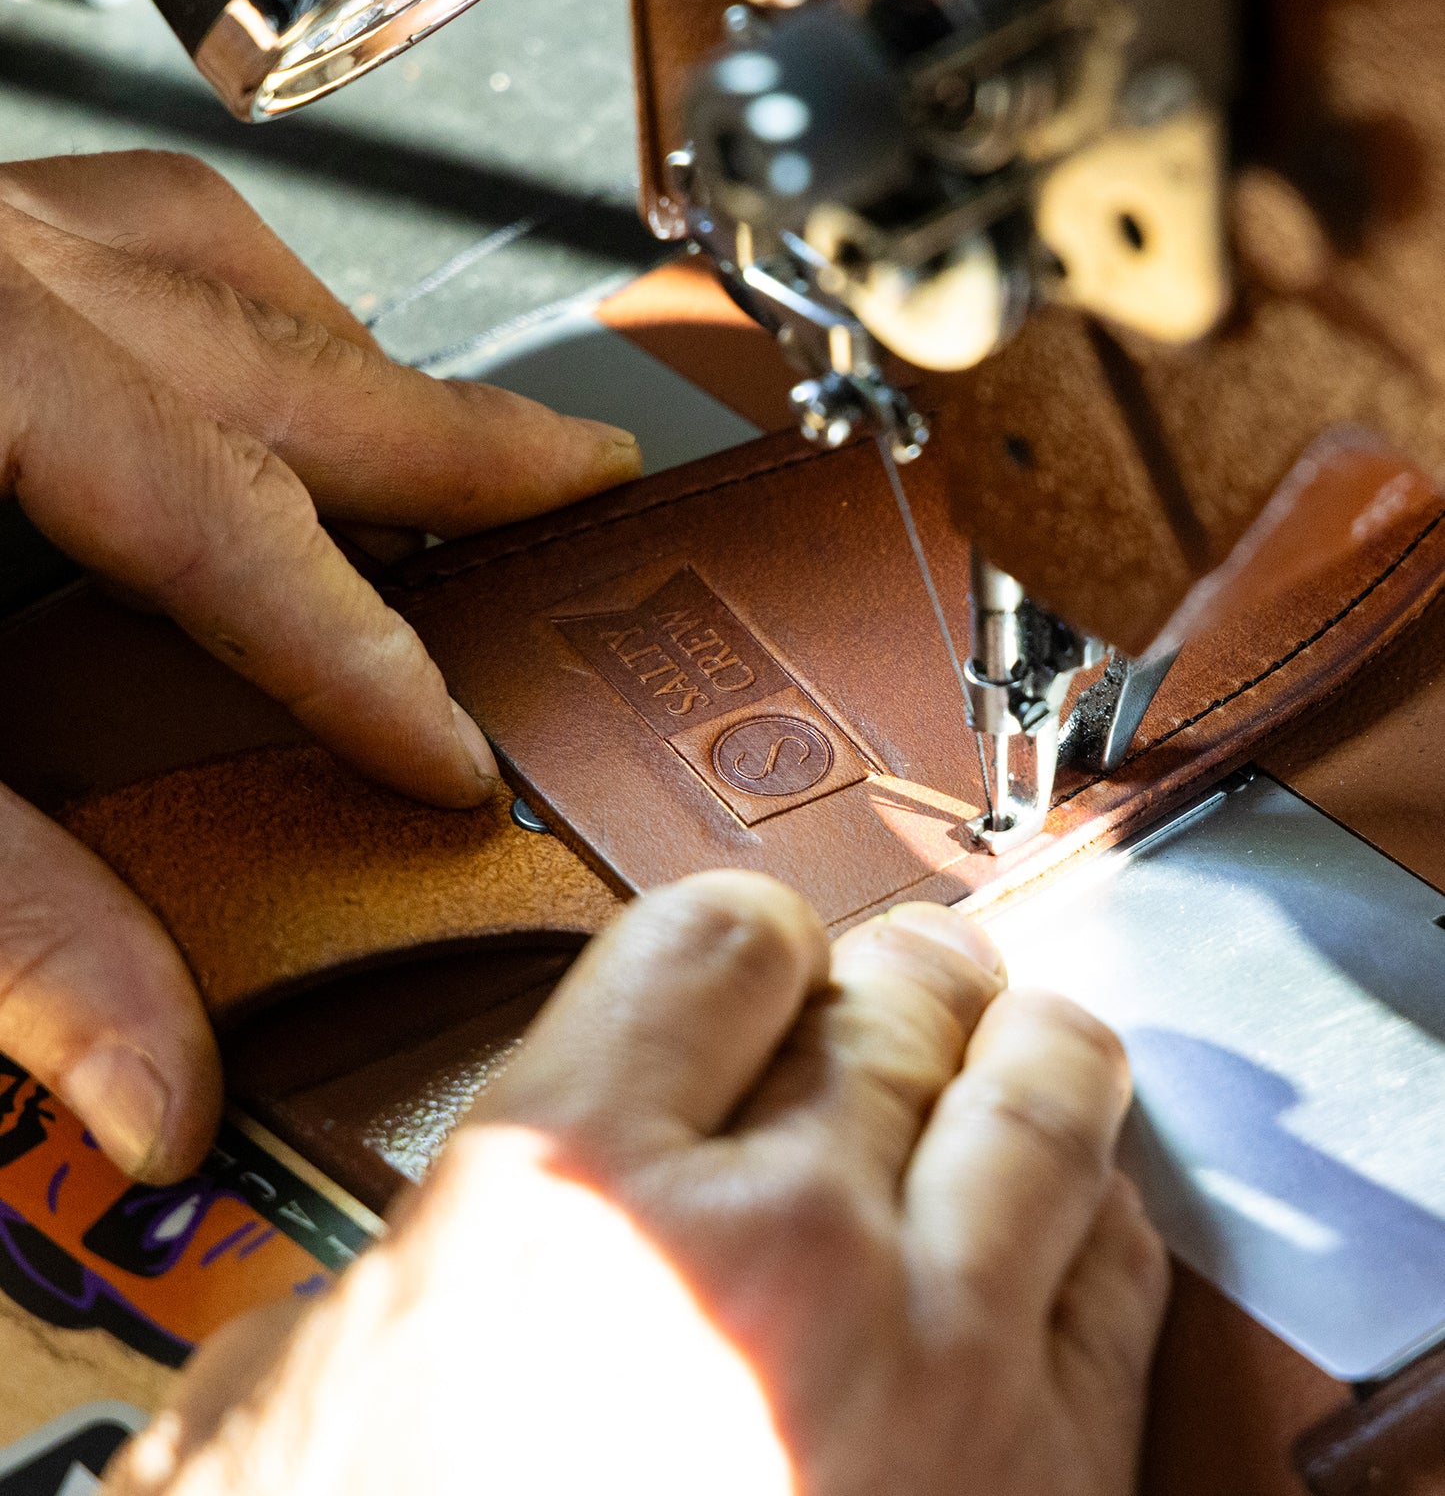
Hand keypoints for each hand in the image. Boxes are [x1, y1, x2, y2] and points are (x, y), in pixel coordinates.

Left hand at [0, 150, 640, 1181]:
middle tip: (583, 478)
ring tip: (436, 427)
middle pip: (275, 346)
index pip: (237, 530)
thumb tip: (142, 1089)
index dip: (361, 658)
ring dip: (340, 348)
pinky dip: (205, 292)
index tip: (453, 747)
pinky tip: (216, 347)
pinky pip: (98, 221)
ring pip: (200, 247)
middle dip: (453, 439)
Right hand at [108, 875, 1168, 1495]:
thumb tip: (459, 1216)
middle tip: (901, 983)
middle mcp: (767, 1245)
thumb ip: (397, 1259)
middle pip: (897, 1000)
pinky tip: (1068, 1206)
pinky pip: (1118, 1274)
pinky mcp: (1041, 1488)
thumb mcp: (292, 1409)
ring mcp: (930, 1363)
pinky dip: (1099, 1211)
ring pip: (1041, 1099)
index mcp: (571, 1181)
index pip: (723, 933)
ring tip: (1020, 1036)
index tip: (753, 964)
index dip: (745, 936)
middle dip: (897, 979)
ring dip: (1030, 1049)